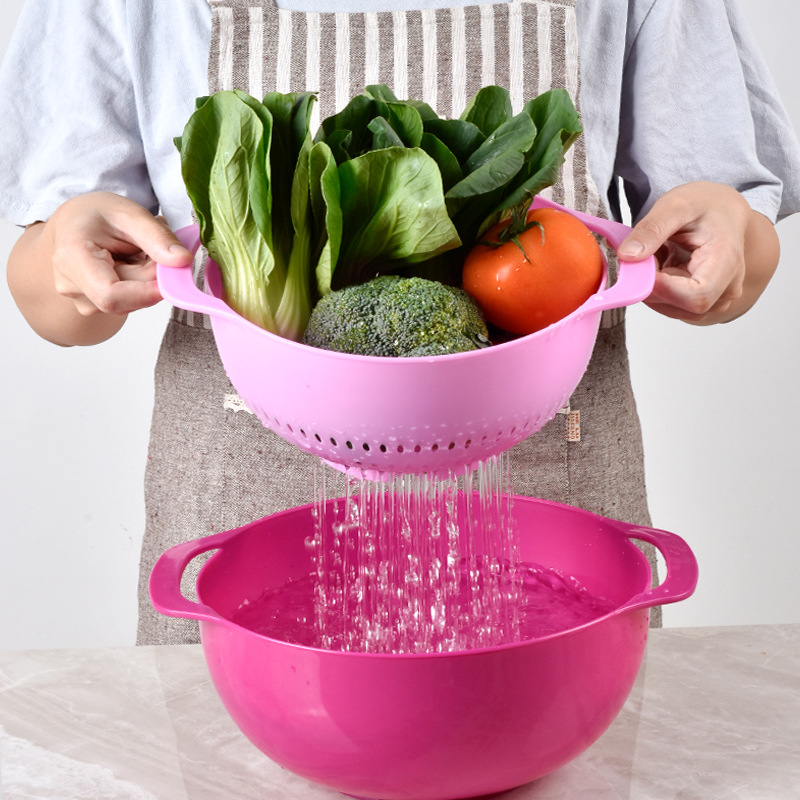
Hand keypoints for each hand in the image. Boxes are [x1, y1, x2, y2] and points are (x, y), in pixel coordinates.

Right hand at [46, 191, 191, 315]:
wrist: (76, 222)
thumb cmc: (98, 214)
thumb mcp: (130, 213)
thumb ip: (158, 237)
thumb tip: (184, 261)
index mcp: (72, 258)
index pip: (110, 295)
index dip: (147, 292)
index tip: (171, 273)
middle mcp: (71, 286)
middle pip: (128, 298)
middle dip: (152, 276)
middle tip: (157, 248)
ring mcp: (81, 300)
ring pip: (132, 302)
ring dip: (147, 280)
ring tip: (139, 251)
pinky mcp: (94, 306)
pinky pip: (129, 303)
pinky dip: (141, 285)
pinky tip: (132, 263)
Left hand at [616, 182, 778, 324]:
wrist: (721, 209)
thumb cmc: (705, 205)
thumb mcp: (675, 206)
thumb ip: (651, 229)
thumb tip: (627, 255)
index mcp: (726, 262)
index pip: (696, 296)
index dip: (661, 289)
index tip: (640, 268)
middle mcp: (727, 287)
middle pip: (681, 306)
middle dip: (653, 286)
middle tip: (645, 256)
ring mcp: (716, 299)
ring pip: (673, 309)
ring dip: (654, 288)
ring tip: (657, 256)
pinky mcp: (702, 302)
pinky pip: (672, 306)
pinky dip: (657, 289)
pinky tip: (662, 266)